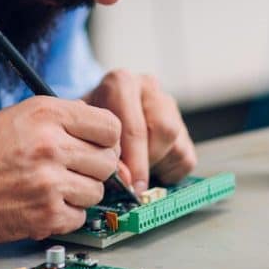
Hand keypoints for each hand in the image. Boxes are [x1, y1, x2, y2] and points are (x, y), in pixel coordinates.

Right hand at [0, 96, 120, 241]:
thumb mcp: (22, 115)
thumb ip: (64, 117)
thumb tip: (103, 128)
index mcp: (47, 114)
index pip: (111, 126)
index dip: (107, 139)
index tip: (97, 146)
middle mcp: (51, 145)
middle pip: (108, 161)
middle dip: (94, 168)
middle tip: (73, 169)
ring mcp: (49, 182)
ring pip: (97, 191)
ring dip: (80, 193)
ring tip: (53, 186)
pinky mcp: (44, 215)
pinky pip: (79, 216)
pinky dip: (66, 214)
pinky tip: (44, 203)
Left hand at [83, 70, 195, 193]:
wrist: (93, 119)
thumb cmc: (85, 128)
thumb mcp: (83, 134)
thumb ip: (100, 150)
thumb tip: (125, 177)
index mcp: (121, 82)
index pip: (134, 125)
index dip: (131, 161)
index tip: (128, 185)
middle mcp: (149, 87)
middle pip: (163, 130)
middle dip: (146, 163)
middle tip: (133, 185)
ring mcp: (168, 105)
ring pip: (176, 143)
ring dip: (156, 165)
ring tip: (134, 171)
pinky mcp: (183, 127)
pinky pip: (186, 158)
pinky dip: (169, 172)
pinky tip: (147, 168)